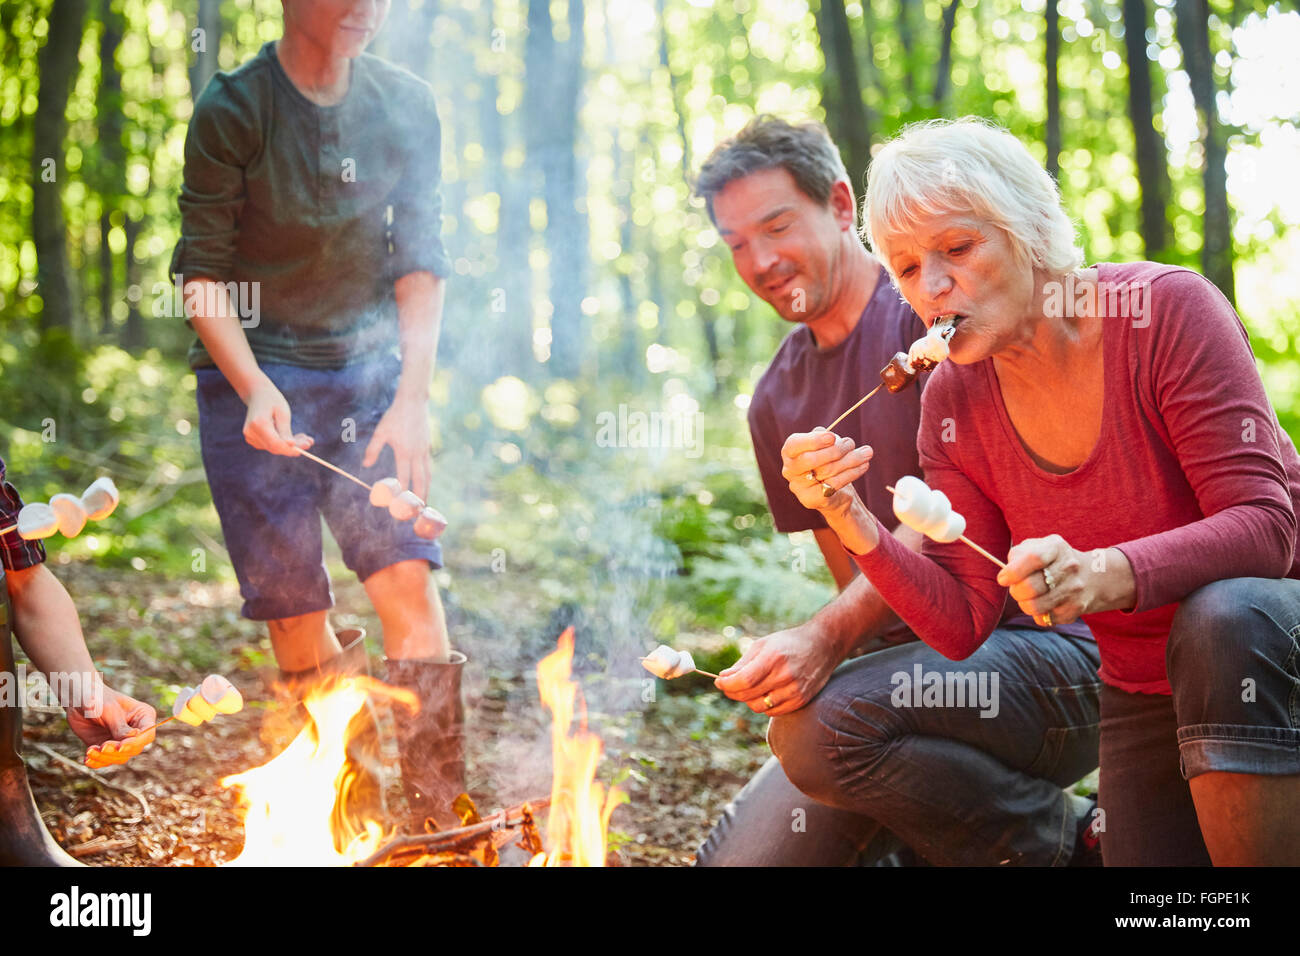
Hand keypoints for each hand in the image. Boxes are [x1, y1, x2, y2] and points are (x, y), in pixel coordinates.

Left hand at [69, 686, 156, 768]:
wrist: (78, 699)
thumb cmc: (97, 698)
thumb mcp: (109, 710)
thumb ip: (119, 726)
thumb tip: (132, 738)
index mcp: (143, 716)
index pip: (147, 734)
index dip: (136, 742)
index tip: (121, 746)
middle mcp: (135, 730)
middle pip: (134, 749)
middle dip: (117, 751)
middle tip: (102, 747)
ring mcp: (120, 740)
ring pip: (120, 757)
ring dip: (105, 757)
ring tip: (90, 750)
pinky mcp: (106, 748)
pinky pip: (105, 760)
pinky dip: (96, 762)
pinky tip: (87, 758)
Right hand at [243, 379, 312, 455]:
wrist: (257, 394)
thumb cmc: (272, 400)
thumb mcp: (283, 412)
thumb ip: (285, 430)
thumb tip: (291, 445)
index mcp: (258, 423)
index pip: (275, 443)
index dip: (291, 449)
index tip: (306, 446)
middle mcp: (251, 432)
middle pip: (275, 447)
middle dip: (294, 447)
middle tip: (310, 442)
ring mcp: (250, 436)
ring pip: (274, 448)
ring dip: (290, 445)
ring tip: (304, 437)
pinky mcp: (252, 439)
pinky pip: (271, 445)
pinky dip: (283, 443)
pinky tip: (293, 437)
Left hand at [363, 394, 430, 496]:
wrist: (413, 402)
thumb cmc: (394, 417)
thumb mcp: (381, 432)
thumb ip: (373, 449)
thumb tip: (366, 465)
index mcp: (404, 451)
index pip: (404, 477)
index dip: (402, 492)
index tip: (399, 504)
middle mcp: (417, 454)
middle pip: (421, 480)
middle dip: (420, 496)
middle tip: (419, 510)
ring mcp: (424, 450)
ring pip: (428, 474)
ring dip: (427, 489)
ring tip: (426, 501)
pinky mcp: (427, 446)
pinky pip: (429, 466)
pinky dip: (428, 477)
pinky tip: (426, 482)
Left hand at [714, 625, 841, 715]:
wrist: (823, 645)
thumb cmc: (788, 642)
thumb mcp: (763, 644)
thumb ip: (743, 663)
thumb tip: (723, 678)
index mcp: (774, 658)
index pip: (743, 681)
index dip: (727, 684)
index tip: (719, 682)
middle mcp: (785, 676)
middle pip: (748, 695)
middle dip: (732, 692)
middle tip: (727, 685)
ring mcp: (795, 691)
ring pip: (759, 707)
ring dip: (746, 700)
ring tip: (746, 688)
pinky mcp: (801, 701)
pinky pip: (772, 712)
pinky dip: (763, 705)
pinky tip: (763, 693)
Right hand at [780, 428, 872, 514]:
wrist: (833, 493)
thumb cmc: (828, 462)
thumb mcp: (825, 445)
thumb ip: (825, 438)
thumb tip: (832, 438)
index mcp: (789, 453)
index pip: (794, 444)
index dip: (813, 441)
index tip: (832, 437)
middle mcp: (789, 470)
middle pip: (810, 459)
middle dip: (835, 450)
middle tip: (851, 443)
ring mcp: (798, 487)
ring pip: (826, 471)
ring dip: (850, 460)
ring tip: (866, 453)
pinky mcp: (811, 500)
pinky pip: (834, 484)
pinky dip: (852, 473)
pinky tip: (864, 466)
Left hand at [997, 534, 1098, 625]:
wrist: (1091, 577)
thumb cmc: (1052, 561)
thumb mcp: (1037, 547)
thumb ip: (1017, 555)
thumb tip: (1006, 575)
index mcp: (1057, 547)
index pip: (1034, 558)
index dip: (1014, 571)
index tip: (1003, 579)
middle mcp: (1069, 567)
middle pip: (1031, 586)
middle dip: (1016, 591)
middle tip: (1016, 589)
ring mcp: (1074, 589)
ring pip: (1035, 606)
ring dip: (1024, 604)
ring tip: (1027, 598)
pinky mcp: (1076, 609)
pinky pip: (1044, 619)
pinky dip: (1038, 614)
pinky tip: (1045, 604)